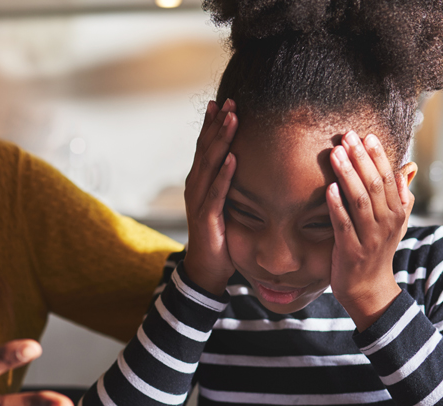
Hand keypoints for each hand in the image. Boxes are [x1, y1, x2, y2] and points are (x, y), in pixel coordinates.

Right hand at [182, 99, 237, 294]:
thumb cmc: (219, 234)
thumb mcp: (225, 202)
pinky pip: (217, 192)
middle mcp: (195, 185)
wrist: (207, 267)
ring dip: (221, 141)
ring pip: (209, 164)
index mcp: (200, 180)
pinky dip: (224, 175)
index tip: (224, 101)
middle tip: (229, 101)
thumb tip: (247, 161)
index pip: (206, 146)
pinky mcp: (206, 217)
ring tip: (232, 119)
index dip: (213, 123)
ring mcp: (198, 200)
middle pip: (206, 148)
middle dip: (217, 124)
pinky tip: (233, 158)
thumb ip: (231, 182)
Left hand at [327, 131, 414, 330]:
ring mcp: (370, 237)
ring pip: (360, 200)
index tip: (364, 135)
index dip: (376, 155)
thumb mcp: (394, 222)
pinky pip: (344, 224)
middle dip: (360, 158)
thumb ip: (400, 195)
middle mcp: (387, 222)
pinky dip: (337, 206)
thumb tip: (409, 167)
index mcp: (397, 212)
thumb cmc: (377, 251)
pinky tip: (328, 189)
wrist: (369, 289)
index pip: (389, 177)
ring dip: (347, 175)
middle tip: (346, 136)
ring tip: (335, 154)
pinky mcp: (351, 250)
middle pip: (375, 184)